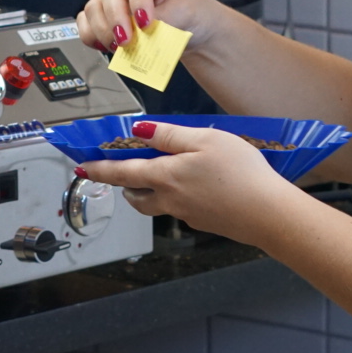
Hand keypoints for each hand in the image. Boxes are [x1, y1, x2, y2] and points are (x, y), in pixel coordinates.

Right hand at [75, 0, 221, 52]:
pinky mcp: (106, 14)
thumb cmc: (192, 12)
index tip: (145, 23)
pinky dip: (90, 34)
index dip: (138, 0)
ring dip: (103, 29)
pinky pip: (86, 21)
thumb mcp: (187, 12)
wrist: (192, 28)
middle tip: (127, 41)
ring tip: (119, 47)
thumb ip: (164, 19)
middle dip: (116, 18)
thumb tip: (141, 32)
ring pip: (94, 6)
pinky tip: (102, 45)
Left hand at [79, 121, 305, 246]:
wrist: (268, 214)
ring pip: (157, 204)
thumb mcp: (205, 139)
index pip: (122, 173)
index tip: (83, 167)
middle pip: (135, 195)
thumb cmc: (241, 172)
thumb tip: (139, 131)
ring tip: (157, 177)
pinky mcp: (204, 221)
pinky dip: (177, 197)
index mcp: (166, 176)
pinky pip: (180, 209)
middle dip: (124, 185)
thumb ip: (170, 135)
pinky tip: (199, 185)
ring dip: (147, 193)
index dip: (100, 169)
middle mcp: (170, 199)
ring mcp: (187, 214)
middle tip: (121, 172)